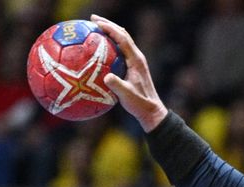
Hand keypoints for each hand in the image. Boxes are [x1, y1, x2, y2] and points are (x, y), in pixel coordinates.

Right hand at [91, 15, 167, 132]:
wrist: (151, 111)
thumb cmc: (140, 104)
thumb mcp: (126, 96)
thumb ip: (117, 86)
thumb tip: (106, 77)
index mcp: (136, 60)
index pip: (122, 38)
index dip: (110, 28)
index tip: (96, 23)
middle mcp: (137, 57)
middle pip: (122, 34)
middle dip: (108, 24)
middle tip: (92, 19)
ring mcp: (136, 61)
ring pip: (122, 40)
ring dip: (110, 31)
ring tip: (95, 27)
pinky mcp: (133, 66)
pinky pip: (120, 50)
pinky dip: (111, 44)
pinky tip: (99, 47)